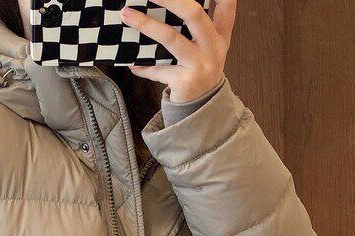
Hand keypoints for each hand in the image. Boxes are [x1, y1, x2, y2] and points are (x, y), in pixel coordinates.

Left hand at [120, 0, 236, 102]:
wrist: (203, 107)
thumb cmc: (199, 72)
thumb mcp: (206, 50)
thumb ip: (197, 29)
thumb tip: (161, 8)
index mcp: (219, 36)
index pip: (226, 8)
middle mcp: (213, 48)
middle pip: (193, 14)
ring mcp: (199, 65)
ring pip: (170, 38)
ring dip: (146, 24)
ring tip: (127, 14)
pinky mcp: (185, 81)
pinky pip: (159, 70)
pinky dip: (144, 68)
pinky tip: (133, 65)